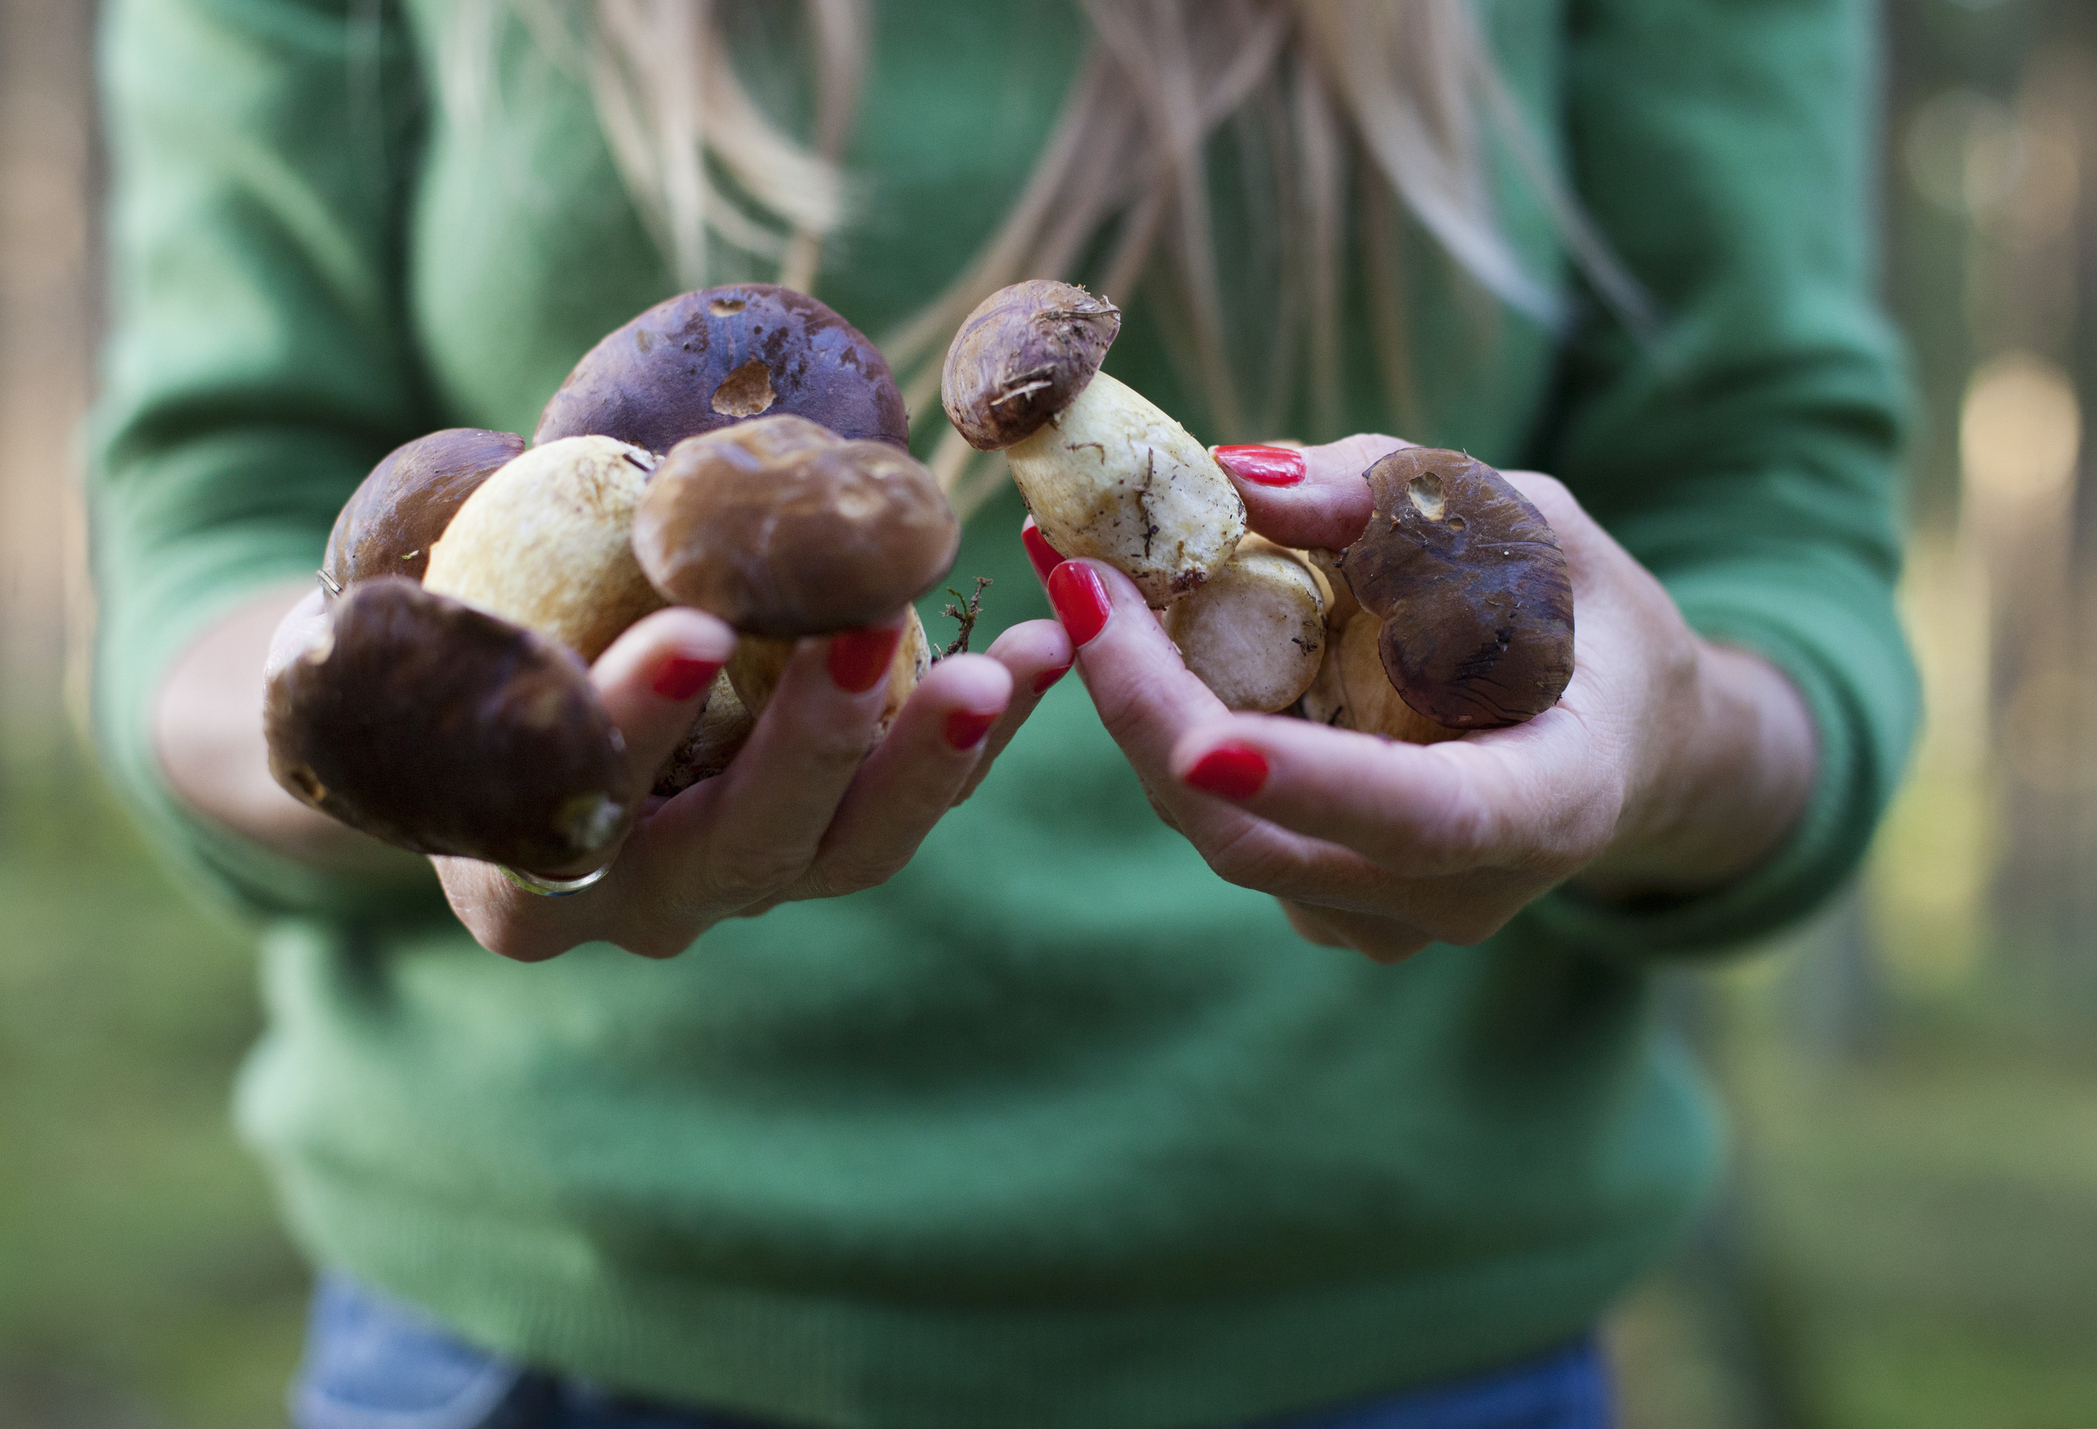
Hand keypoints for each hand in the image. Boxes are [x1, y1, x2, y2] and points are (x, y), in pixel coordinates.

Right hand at [431, 604, 1072, 960]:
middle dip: (812, 745)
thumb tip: (503, 456)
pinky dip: (976, 734)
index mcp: (518, 876)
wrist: (502, 729)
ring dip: (930, 756)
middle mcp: (639, 903)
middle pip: (740, 851)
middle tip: (866, 633)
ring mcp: (741, 888)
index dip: (634, 728)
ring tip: (1000, 664)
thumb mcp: (432, 614)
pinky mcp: (825, 848)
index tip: (694, 632)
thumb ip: (458, 570)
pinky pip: (911, 804)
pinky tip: (1039, 647)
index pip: (580, 812)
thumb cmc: (455, 648)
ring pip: (851, 851)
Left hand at [1031, 436, 1817, 963]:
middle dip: (1150, 712)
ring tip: (1079, 578)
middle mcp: (1459, 894)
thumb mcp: (1526, 519)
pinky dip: (1161, 728)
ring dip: (1133, 708)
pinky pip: (1218, 822)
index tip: (1198, 743)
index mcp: (1549, 805)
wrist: (1612, 732)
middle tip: (1078, 580)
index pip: (1423, 819)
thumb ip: (1394, 498)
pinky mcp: (1323, 901)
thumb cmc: (1578, 610)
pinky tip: (1128, 634)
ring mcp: (1382, 916)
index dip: (1309, 784)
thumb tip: (1235, 478)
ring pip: (1218, 832)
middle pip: (1265, 840)